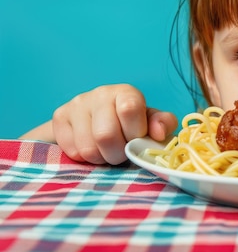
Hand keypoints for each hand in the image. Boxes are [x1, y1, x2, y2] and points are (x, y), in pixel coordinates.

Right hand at [51, 84, 177, 164]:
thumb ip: (163, 125)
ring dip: (101, 158)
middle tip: (121, 152)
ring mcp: (77, 103)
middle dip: (117, 153)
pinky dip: (84, 159)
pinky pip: (72, 151)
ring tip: (106, 151)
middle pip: (105, 135)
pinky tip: (91, 147)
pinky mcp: (60, 116)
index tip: (137, 139)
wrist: (98, 122)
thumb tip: (158, 132)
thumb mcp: (152, 124)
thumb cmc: (132, 125)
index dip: (134, 133)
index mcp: (126, 92)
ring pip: (88, 148)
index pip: (130, 110)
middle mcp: (101, 93)